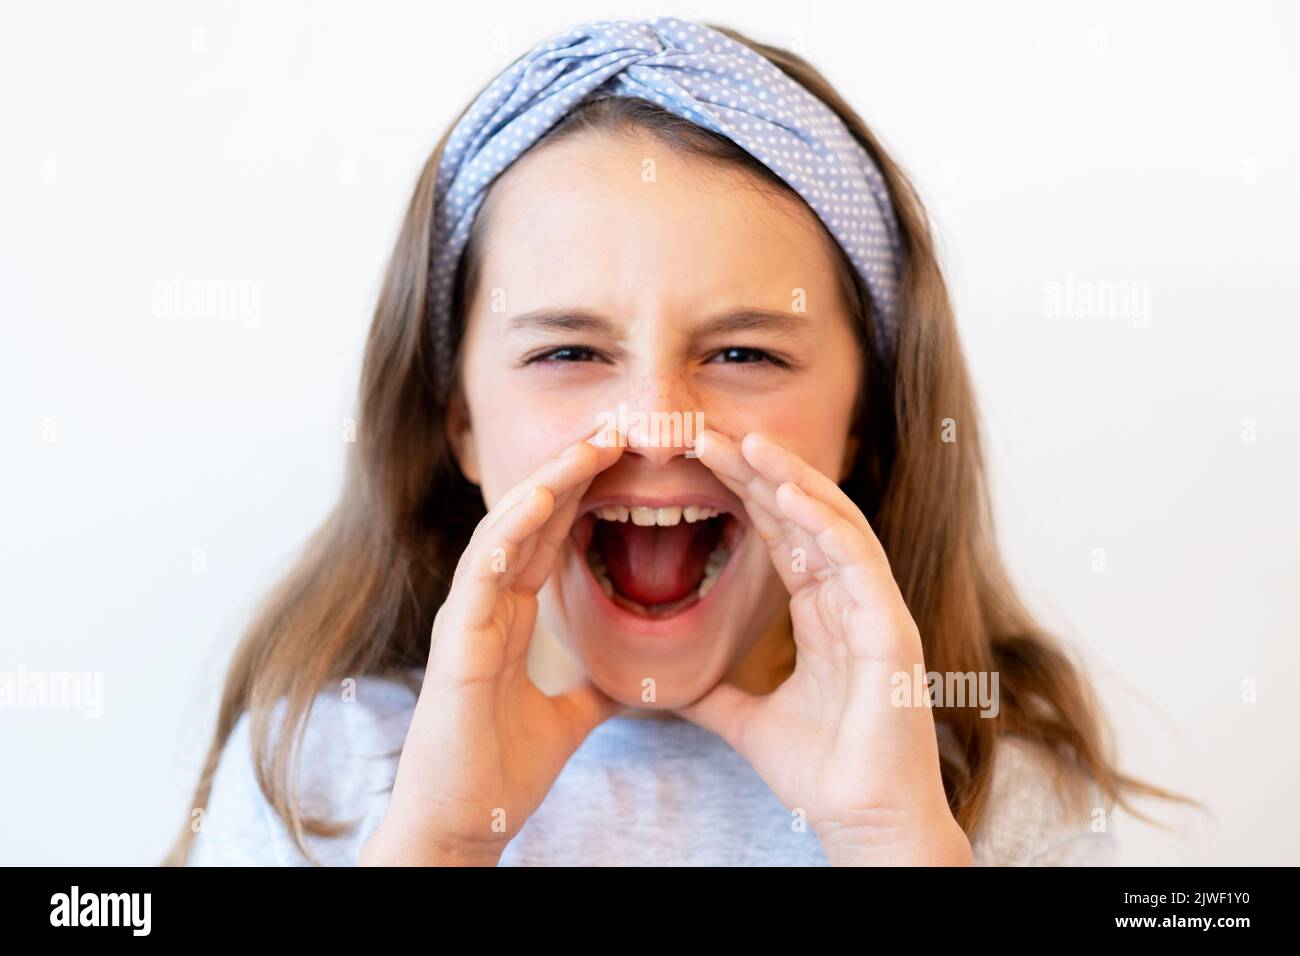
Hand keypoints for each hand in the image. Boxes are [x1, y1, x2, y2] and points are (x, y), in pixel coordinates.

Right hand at [361, 427, 624, 865]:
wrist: (460, 825)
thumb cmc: (498, 771)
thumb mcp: (569, 720)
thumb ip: (596, 690)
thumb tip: (637, 680)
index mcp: (510, 617)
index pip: (550, 539)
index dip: (583, 496)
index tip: (624, 460)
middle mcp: (487, 607)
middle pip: (531, 521)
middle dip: (571, 472)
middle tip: (616, 431)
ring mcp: (468, 619)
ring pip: (504, 532)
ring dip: (544, 485)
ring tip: (587, 448)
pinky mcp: (457, 642)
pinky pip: (481, 574)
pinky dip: (508, 533)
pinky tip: (538, 500)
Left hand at [676, 429, 971, 865]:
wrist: (863, 821)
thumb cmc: (824, 771)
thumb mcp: (748, 721)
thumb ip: (713, 695)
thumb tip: (666, 686)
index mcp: (822, 611)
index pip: (779, 533)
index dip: (741, 492)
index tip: (695, 459)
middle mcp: (849, 599)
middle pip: (801, 515)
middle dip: (755, 470)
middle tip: (705, 432)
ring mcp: (873, 609)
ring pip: (833, 523)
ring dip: (790, 478)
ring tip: (745, 443)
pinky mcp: (891, 629)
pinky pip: (859, 561)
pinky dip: (826, 521)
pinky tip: (790, 491)